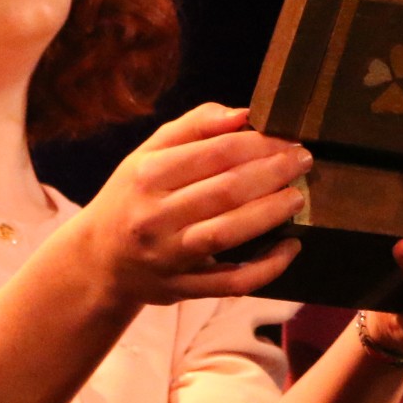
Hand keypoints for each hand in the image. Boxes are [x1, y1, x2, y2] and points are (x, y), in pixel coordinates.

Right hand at [65, 104, 305, 305]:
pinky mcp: (182, 288)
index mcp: (147, 175)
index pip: (214, 153)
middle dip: (272, 173)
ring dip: (271, 213)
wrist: (99, 258)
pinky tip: (290, 247)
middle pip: (225, 190)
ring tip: (298, 197)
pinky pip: (232, 282)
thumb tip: (244, 114)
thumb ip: (194, 127)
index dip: (259, 144)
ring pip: (228, 233)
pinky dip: (266, 267)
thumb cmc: (133, 196)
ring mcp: (168, 256)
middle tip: (303, 161)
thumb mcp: (148, 153)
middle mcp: (154, 216)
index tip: (288, 139)